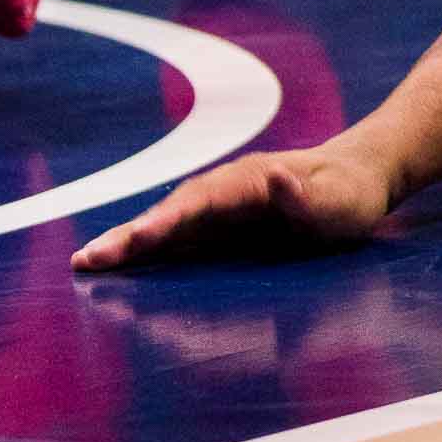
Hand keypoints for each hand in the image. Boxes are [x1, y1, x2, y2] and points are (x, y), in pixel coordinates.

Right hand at [71, 147, 391, 271]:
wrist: (356, 178)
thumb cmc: (349, 196)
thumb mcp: (340, 202)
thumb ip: (308, 197)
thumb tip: (278, 177)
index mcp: (253, 180)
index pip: (203, 201)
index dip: (169, 220)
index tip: (137, 239)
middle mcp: (227, 188)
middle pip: (172, 212)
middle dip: (131, 235)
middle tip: (87, 260)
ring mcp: (220, 205)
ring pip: (167, 223)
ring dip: (128, 242)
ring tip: (85, 263)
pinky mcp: (220, 223)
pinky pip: (177, 237)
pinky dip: (145, 248)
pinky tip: (114, 264)